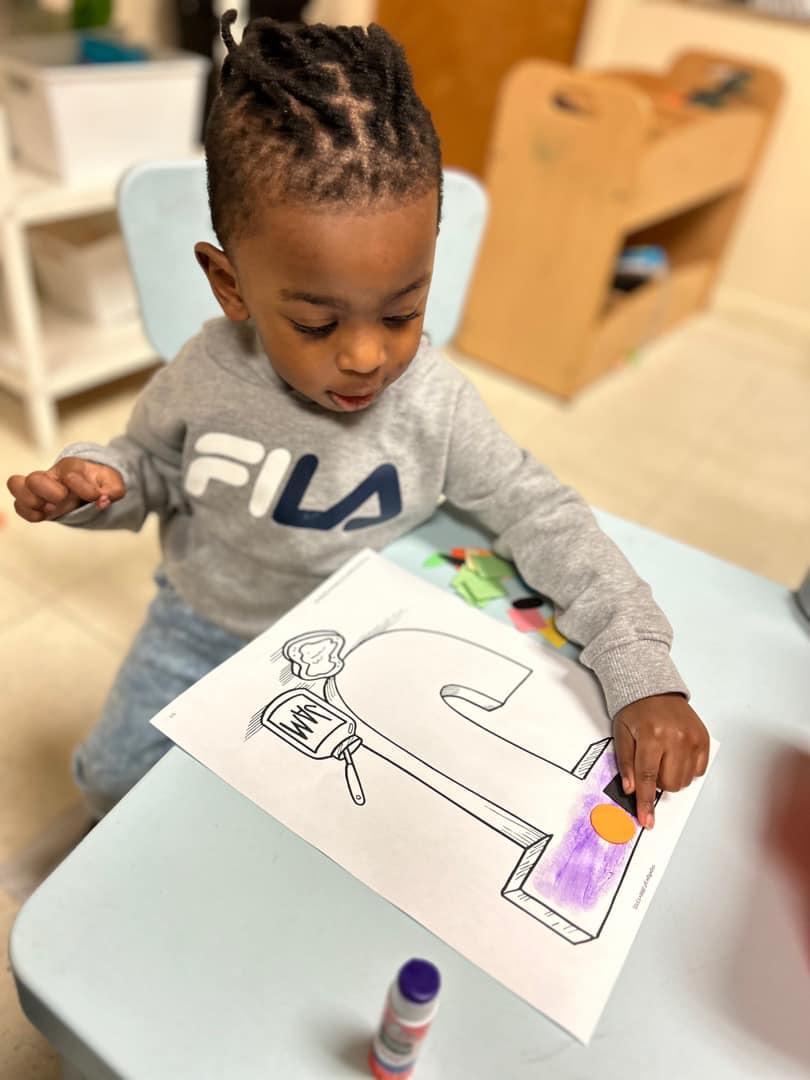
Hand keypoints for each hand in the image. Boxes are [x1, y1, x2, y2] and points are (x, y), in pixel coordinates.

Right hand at [6, 457, 124, 521]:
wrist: (91, 486)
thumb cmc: (99, 483)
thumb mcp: (113, 484)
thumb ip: (113, 491)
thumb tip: (102, 501)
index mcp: (72, 467)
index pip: (71, 475)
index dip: (85, 490)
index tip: (96, 497)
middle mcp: (52, 475)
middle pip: (34, 478)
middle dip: (48, 493)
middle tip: (62, 500)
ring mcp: (40, 488)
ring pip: (16, 485)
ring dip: (31, 501)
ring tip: (49, 509)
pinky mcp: (35, 501)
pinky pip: (19, 505)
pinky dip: (28, 513)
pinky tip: (44, 516)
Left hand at [613, 693, 708, 829]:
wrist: (654, 688)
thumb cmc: (636, 710)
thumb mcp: (621, 734)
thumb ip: (626, 763)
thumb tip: (631, 790)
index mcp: (652, 735)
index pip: (648, 778)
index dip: (645, 802)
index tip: (647, 820)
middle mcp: (676, 738)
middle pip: (669, 783)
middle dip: (657, 781)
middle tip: (650, 762)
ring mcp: (693, 739)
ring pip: (684, 781)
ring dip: (671, 776)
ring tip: (662, 755)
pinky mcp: (704, 740)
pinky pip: (698, 771)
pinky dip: (686, 769)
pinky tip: (676, 754)